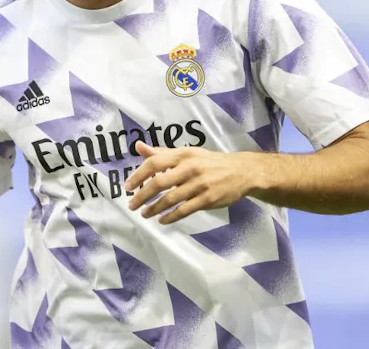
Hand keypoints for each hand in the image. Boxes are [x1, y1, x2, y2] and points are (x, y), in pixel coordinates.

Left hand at [125, 141, 256, 224]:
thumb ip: (162, 153)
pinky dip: (171, 217)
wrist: (241, 171)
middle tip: (131, 205)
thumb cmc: (208, 162)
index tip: (127, 187)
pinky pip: (184, 210)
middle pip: (159, 182)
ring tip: (144, 214)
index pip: (154, 163)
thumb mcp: (187, 153)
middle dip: (142, 195)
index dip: (138, 175)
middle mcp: (189, 168)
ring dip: (154, 208)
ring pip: (170, 199)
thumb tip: (138, 147)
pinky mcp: (208, 199)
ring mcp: (199, 185)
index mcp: (182, 155)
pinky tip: (162, 220)